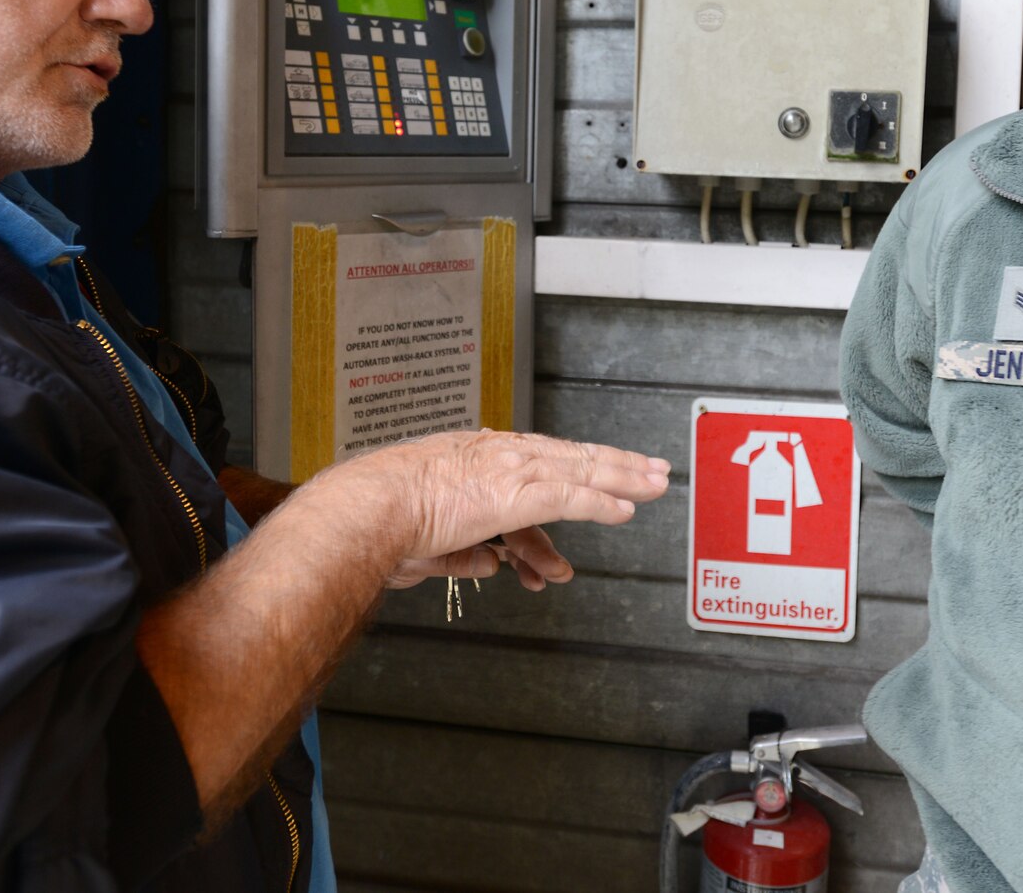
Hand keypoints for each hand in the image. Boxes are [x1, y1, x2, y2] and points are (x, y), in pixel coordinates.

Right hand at [329, 430, 668, 578]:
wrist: (367, 509)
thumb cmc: (382, 524)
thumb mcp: (431, 544)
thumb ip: (465, 554)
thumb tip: (490, 566)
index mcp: (476, 459)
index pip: (538, 462)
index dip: (573, 467)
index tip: (598, 473)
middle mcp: (497, 455)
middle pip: (569, 455)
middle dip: (613, 462)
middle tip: (648, 467)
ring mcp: (508, 469)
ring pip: (581, 468)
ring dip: (622, 477)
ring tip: (654, 485)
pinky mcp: (515, 491)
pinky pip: (572, 496)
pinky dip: (601, 502)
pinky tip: (625, 510)